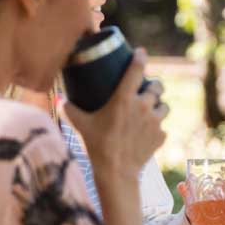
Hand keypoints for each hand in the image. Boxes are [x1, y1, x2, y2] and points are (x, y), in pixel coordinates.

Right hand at [63, 50, 166, 179]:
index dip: (140, 58)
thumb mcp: (81, 125)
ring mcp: (155, 121)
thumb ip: (69, 110)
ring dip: (158, 106)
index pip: (136, 70)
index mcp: (124, 99)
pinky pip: (162, 127)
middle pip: (157, 86)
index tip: (141, 52)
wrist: (116, 171)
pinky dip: (156, 128)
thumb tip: (60, 100)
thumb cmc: (96, 145)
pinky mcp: (161, 135)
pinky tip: (147, 133)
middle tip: (148, 88)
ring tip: (151, 110)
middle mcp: (143, 106)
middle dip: (154, 85)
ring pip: (164, 106)